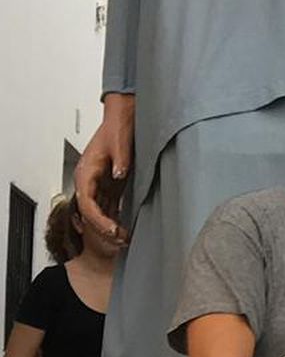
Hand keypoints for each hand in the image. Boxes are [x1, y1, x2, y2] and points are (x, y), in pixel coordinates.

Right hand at [76, 96, 133, 246]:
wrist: (121, 117)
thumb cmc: (117, 127)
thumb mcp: (120, 142)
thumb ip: (120, 160)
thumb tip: (118, 174)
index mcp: (85, 173)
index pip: (86, 204)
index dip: (98, 221)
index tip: (113, 231)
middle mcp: (88, 181)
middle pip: (91, 213)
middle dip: (104, 229)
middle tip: (122, 240)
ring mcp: (98, 183)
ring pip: (98, 212)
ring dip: (109, 226)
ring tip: (126, 239)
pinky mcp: (108, 183)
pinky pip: (108, 205)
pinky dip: (114, 218)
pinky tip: (124, 229)